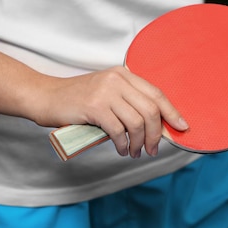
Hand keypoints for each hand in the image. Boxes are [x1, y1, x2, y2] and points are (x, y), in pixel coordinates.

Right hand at [34, 66, 188, 157]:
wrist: (45, 97)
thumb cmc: (78, 102)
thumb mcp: (108, 95)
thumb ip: (129, 105)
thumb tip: (157, 129)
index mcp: (124, 75)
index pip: (157, 94)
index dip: (172, 113)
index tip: (182, 128)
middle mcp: (117, 80)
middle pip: (150, 110)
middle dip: (156, 135)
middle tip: (152, 150)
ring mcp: (105, 92)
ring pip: (136, 122)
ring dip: (139, 143)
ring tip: (135, 153)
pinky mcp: (94, 106)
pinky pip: (119, 130)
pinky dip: (124, 144)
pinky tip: (123, 150)